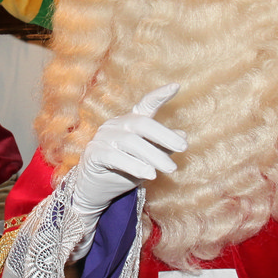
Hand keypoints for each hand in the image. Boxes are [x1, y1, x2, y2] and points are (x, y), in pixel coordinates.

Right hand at [69, 84, 185, 216]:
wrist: (96, 190)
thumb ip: (163, 147)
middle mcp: (116, 125)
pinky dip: (135, 165)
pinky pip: (115, 156)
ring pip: (132, 142)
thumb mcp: (149, 160)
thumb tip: (183, 136)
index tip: (176, 86)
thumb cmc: (125, 171)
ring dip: (154, 156)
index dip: (159, 95)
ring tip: (170, 169)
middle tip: (183, 148)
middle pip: (142, 123)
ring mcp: (103, 137)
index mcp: (130, 122)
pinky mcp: (94, 153)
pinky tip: (150, 174)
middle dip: (164, 135)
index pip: (145, 104)